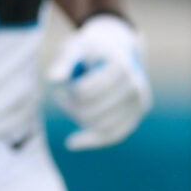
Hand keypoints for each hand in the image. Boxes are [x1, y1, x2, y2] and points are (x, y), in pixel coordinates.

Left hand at [46, 14, 151, 149]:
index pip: (85, 92)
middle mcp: (135, 87)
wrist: (116, 50)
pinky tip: (71, 143)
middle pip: (92, 111)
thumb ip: (64, 62)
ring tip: (67, 106)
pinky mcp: (135, 117)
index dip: (70, 92)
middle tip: (61, 96)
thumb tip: (52, 79)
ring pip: (101, 126)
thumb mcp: (75, 48)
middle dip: (71, 107)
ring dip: (78, 119)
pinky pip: (113, 136)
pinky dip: (92, 141)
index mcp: (121, 67)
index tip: (63, 87)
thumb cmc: (90, 49)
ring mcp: (138, 104)